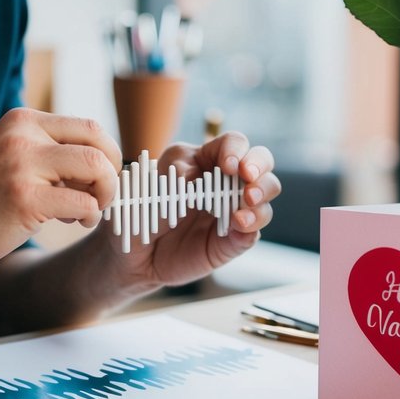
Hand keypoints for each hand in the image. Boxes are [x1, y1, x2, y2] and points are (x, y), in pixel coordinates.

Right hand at [0, 108, 121, 273]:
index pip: (89, 126)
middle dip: (111, 173)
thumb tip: (102, 162)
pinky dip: (89, 215)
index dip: (106, 155)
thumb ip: (48, 152)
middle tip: (100, 196)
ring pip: (97, 168)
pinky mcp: (24, 198)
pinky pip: (83, 203)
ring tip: (85, 211)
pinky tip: (71, 222)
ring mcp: (22, 164)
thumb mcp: (11, 157)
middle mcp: (23, 134)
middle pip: (98, 141)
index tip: (98, 180)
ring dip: (104, 194)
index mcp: (23, 120)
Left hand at [100, 132, 278, 292]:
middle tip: (247, 178)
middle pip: (261, 162)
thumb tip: (191, 177)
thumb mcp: (150, 185)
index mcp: (205, 159)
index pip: (233, 143)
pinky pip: (254, 229)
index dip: (235, 150)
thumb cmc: (141, 210)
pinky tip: (238, 225)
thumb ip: (171, 177)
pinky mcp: (234, 239)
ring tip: (245, 203)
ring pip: (265, 194)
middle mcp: (225, 181)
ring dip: (261, 195)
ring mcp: (233, 209)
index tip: (227, 165)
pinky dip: (252, 225)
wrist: (133, 254)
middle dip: (259, 166)